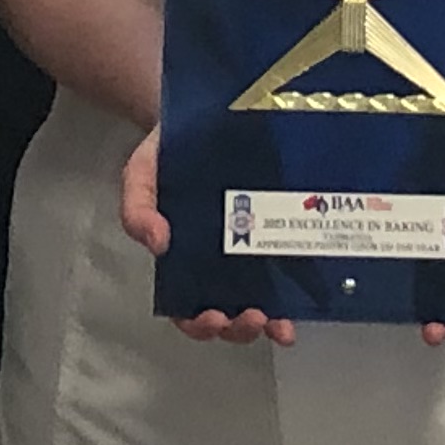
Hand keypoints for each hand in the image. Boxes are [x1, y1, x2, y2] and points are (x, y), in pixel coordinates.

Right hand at [118, 126, 294, 346]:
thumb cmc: (165, 154)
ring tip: (277, 321)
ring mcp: (249, 252)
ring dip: (269, 321)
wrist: (200, 117)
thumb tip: (157, 244)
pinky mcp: (274, 231)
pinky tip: (307, 300)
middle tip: (251, 317)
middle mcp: (217, 265)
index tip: (212, 316)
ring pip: (259, 302)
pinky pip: (287, 270)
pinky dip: (295, 293)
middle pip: (227, 315)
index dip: (198, 323)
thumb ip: (137, 210)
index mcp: (182, 261)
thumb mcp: (140, 177)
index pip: (186, 309)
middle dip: (239, 327)